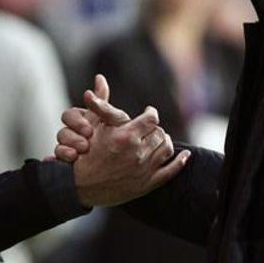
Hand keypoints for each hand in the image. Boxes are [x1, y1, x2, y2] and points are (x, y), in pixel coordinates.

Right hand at [54, 74, 126, 162]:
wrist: (121, 168)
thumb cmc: (119, 140)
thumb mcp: (116, 121)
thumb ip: (106, 102)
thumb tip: (99, 77)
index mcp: (84, 121)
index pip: (70, 115)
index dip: (77, 121)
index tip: (89, 129)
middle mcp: (74, 133)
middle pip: (62, 129)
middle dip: (74, 134)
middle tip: (87, 140)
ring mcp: (70, 147)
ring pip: (59, 142)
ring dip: (69, 146)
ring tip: (81, 151)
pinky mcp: (67, 162)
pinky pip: (56, 158)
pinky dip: (63, 157)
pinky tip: (72, 159)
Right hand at [72, 102, 187, 206]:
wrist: (78, 184)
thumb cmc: (84, 152)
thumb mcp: (92, 124)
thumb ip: (101, 102)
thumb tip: (100, 78)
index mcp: (126, 136)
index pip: (151, 118)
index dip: (150, 113)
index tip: (148, 112)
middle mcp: (137, 152)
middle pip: (159, 133)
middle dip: (156, 129)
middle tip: (151, 127)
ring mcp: (143, 170)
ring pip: (166, 150)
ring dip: (165, 141)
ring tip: (160, 138)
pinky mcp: (146, 184)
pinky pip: (170, 171)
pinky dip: (180, 162)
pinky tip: (184, 155)